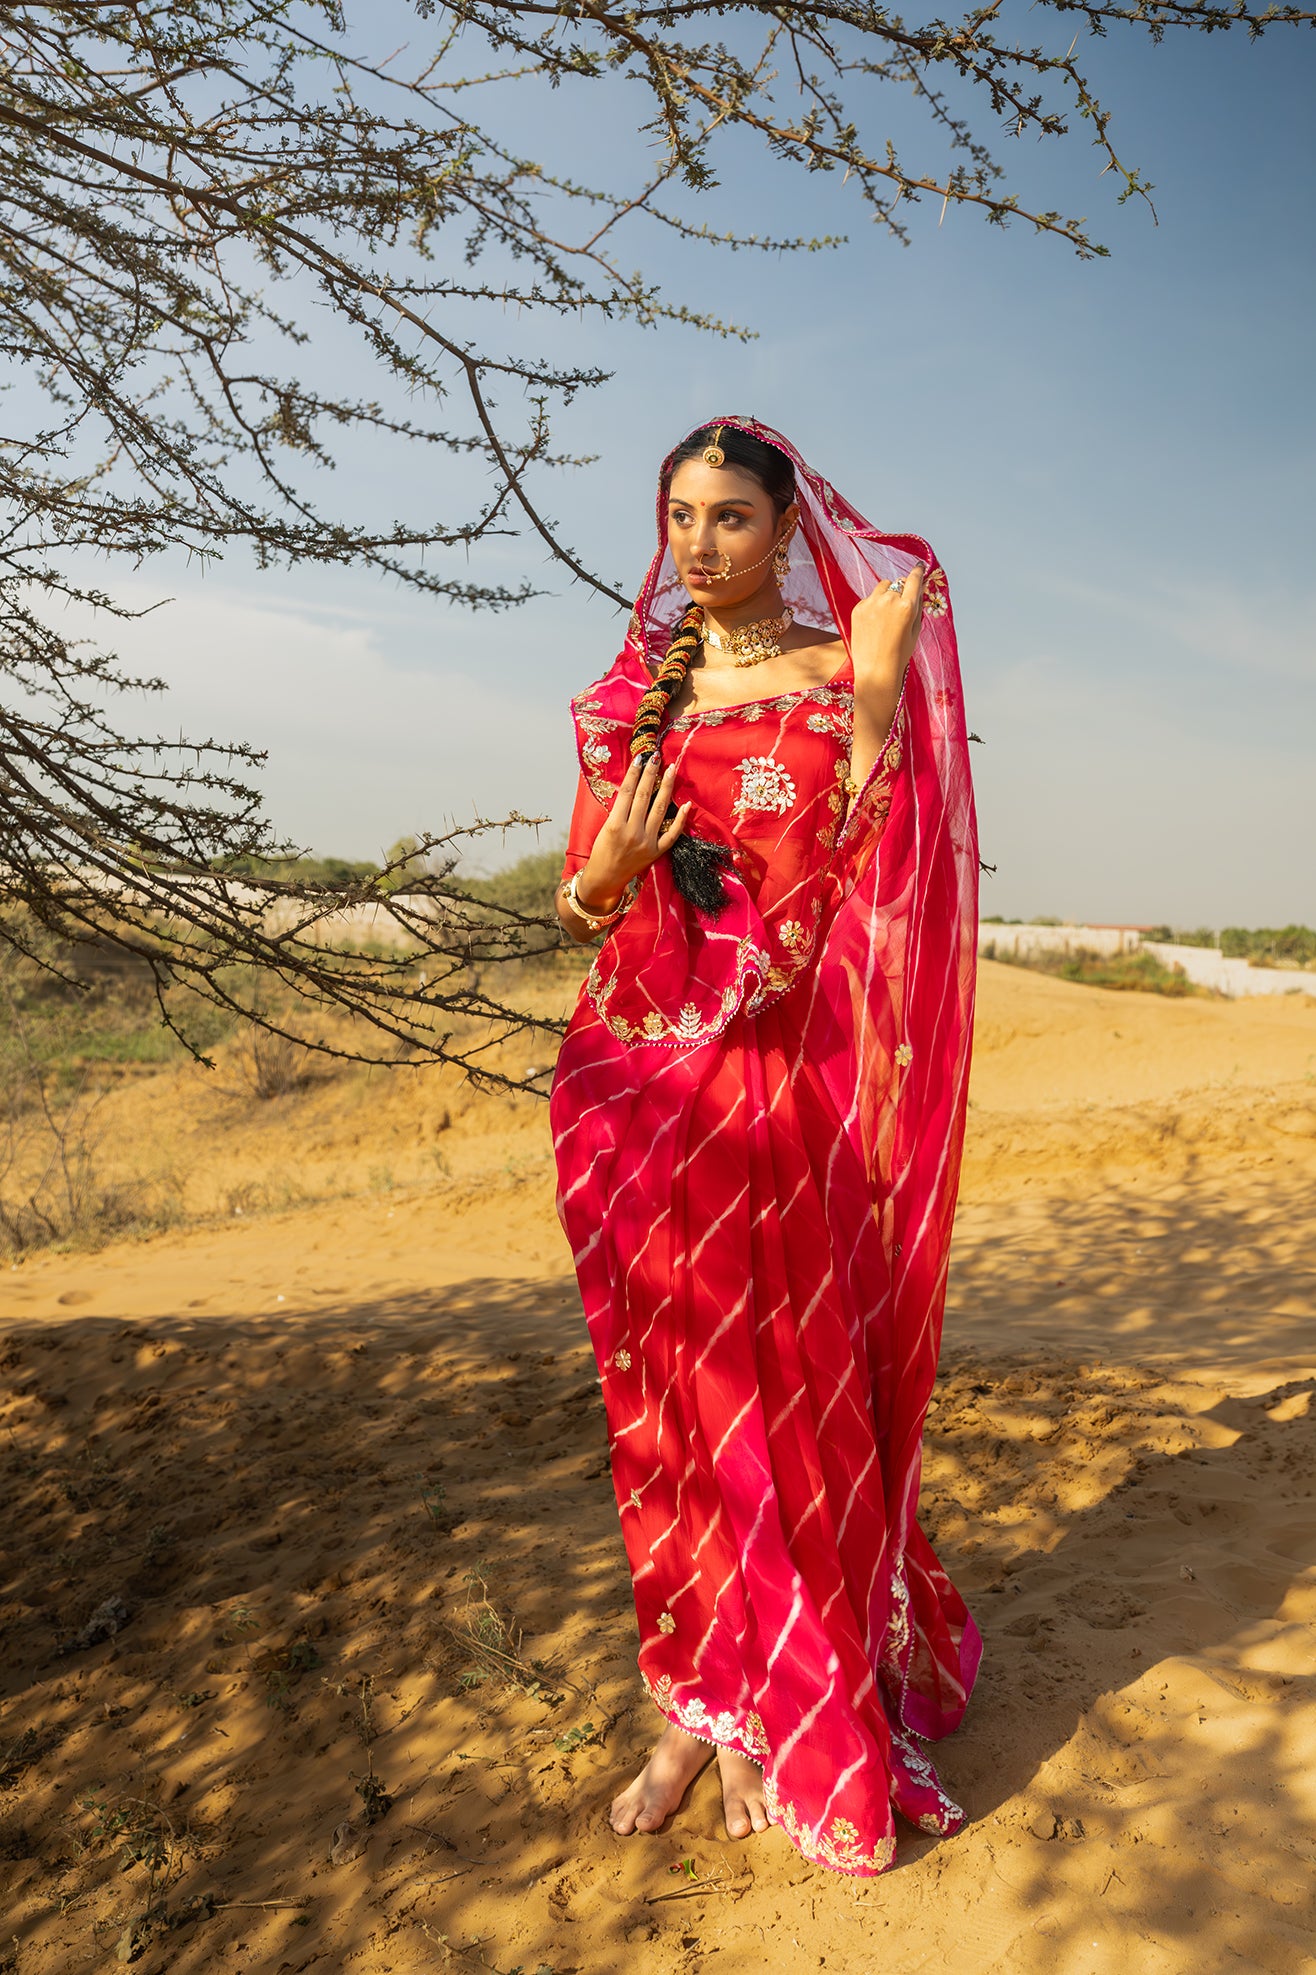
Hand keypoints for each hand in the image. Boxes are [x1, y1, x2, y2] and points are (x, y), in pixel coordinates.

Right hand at [578, 753, 689, 911]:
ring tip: (671, 770)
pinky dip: (681, 819)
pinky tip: (686, 804)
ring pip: (660, 809)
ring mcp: (646, 842)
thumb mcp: (604, 828)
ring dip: (666, 788)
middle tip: (657, 757)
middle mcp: (632, 832)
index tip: (641, 759)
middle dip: (651, 775)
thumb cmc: (601, 851)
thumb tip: (633, 787)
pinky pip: (672, 834)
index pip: (627, 793)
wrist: (605, 879)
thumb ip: (619, 810)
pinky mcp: (656, 852)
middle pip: (644, 797)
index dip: (634, 774)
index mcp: (615, 824)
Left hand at [846, 563, 925, 793]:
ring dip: (886, 595)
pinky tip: (874, 624)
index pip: (914, 579)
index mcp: (907, 606)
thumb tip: (918, 590)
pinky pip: (870, 599)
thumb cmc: (900, 653)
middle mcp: (889, 600)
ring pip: (883, 587)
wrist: (875, 671)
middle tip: (899, 610)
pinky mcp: (858, 608)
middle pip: (898, 584)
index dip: (917, 572)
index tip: (918, 568)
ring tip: (885, 617)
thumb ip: (918, 607)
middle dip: (900, 592)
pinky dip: (873, 605)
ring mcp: (871, 603)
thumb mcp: (916, 631)